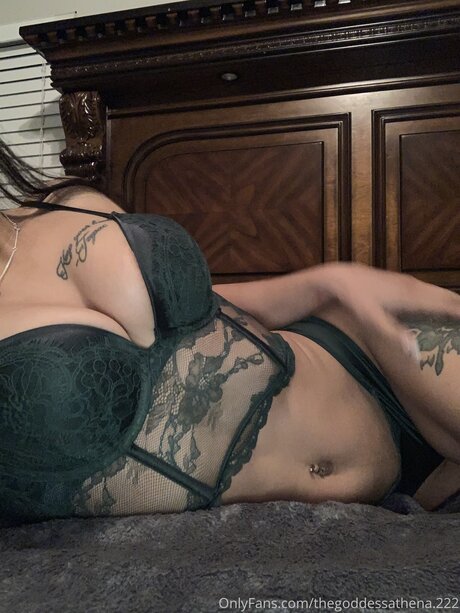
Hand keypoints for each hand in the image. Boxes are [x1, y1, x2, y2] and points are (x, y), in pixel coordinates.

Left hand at [311, 262, 459, 359]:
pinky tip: (445, 310)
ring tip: (459, 319)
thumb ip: (393, 335)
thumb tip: (415, 352)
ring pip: (442, 294)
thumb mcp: (371, 319)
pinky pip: (433, 293)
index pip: (448, 306)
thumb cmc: (356, 299)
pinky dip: (444, 301)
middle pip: (449, 298)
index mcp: (413, 296)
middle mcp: (417, 287)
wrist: (342, 277)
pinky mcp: (406, 284)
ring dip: (455, 305)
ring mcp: (412, 283)